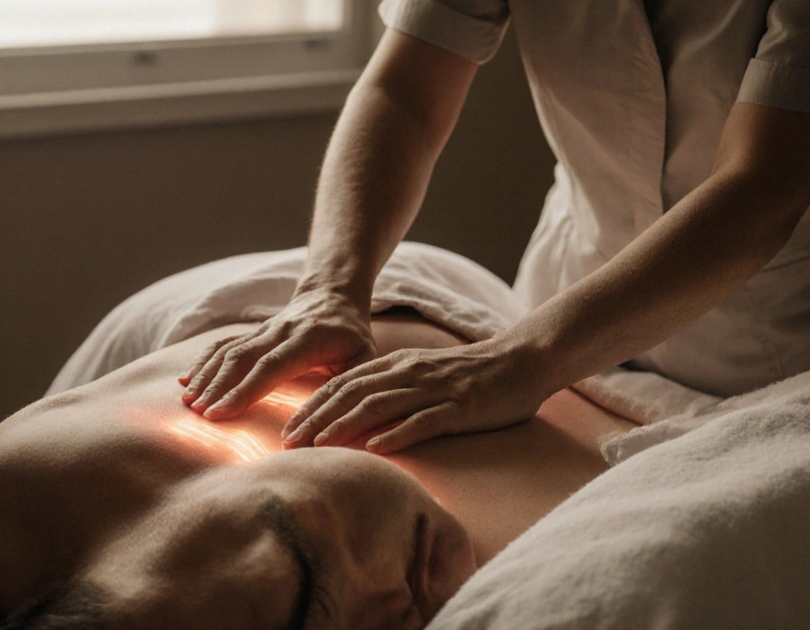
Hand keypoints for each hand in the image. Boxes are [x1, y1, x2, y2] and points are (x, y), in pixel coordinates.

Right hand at [180, 289, 376, 419]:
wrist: (333, 296)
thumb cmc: (351, 335)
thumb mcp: (364, 357)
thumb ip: (351, 386)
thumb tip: (336, 424)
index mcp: (307, 340)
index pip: (271, 366)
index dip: (245, 389)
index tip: (222, 412)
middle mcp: (279, 332)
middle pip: (241, 358)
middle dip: (218, 386)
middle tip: (200, 414)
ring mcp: (262, 330)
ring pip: (227, 350)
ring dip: (206, 376)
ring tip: (188, 402)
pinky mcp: (251, 333)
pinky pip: (222, 344)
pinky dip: (202, 362)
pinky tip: (186, 381)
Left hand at [280, 338, 548, 454]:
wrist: (521, 361)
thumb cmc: (471, 374)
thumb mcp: (424, 373)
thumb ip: (392, 387)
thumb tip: (356, 413)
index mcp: (399, 365)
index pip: (345, 382)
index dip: (314, 405)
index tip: (288, 427)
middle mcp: (410, 373)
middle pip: (354, 394)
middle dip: (318, 418)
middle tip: (289, 441)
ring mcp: (435, 390)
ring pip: (381, 405)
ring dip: (346, 425)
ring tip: (319, 445)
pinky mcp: (459, 408)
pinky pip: (424, 421)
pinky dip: (397, 434)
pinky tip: (376, 448)